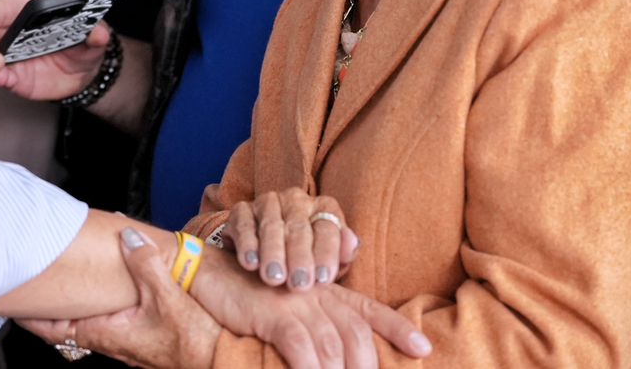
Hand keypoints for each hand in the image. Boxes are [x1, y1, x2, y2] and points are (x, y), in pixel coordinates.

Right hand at [0, 0, 111, 101]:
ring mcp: (10, 54)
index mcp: (28, 12)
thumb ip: (97, 32)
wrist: (85, 72)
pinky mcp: (13, 75)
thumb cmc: (83, 44)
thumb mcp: (94, 36)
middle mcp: (13, 31)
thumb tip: (100, 33)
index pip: (2, 8)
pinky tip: (4, 81)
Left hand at [23, 228, 220, 368]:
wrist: (222, 360)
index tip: (12, 305)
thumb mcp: (168, 296)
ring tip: (61, 290)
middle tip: (32, 290)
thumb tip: (126, 236)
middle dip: (49, 311)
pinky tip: (104, 295)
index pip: (57, 330)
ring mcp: (127, 344)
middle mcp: (112, 342)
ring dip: (73, 311)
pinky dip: (96, 310)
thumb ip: (145, 264)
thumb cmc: (194, 339)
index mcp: (107, 334)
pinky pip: (109, 325)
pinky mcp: (142, 341)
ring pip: (88, 326)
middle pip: (68, 328)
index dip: (33, 318)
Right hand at [194, 227, 432, 366]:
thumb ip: (316, 322)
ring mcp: (296, 302)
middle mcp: (317, 292)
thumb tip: (335, 352)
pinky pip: (301, 346)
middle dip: (368, 366)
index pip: (370, 309)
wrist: (207, 271)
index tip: (423, 349)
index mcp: (325, 289)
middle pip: (357, 334)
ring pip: (334, 345)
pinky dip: (311, 368)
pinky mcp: (273, 313)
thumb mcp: (289, 304)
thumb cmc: (249, 293)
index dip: (398, 328)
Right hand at [224, 189, 358, 288]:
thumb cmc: (305, 260)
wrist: (264, 251)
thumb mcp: (327, 260)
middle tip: (298, 286)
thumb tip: (352, 242)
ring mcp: (267, 202)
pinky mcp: (242, 209)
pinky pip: (244, 225)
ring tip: (274, 278)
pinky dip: (247, 244)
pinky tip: (250, 263)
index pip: (328, 228)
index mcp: (323, 207)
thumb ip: (342, 254)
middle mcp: (296, 200)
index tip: (324, 279)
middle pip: (300, 228)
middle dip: (299, 258)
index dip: (326, 254)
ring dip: (273, 253)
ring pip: (271, 226)